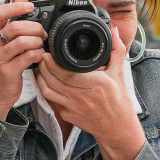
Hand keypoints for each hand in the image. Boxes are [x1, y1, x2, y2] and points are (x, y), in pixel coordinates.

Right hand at [0, 0, 46, 119]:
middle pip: (15, 27)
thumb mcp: (1, 44)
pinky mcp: (7, 72)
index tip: (30, 6)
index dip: (16, 6)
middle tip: (42, 33)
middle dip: (34, 27)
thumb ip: (11, 22)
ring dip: (37, 41)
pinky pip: (27, 57)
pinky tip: (39, 56)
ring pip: (22, 41)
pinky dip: (37, 54)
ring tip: (40, 45)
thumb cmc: (0, 67)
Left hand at [34, 37, 145, 159]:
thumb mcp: (120, 73)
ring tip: (40, 67)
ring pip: (48, 91)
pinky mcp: (67, 115)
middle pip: (53, 81)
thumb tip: (114, 31)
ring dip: (40, 78)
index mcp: (95, 83)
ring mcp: (72, 107)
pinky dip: (45, 90)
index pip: (66, 73)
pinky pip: (51, 101)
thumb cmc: (119, 101)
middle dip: (43, 67)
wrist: (117, 128)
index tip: (47, 53)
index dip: (53, 63)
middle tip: (41, 56)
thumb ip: (116, 50)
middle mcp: (82, 96)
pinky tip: (45, 81)